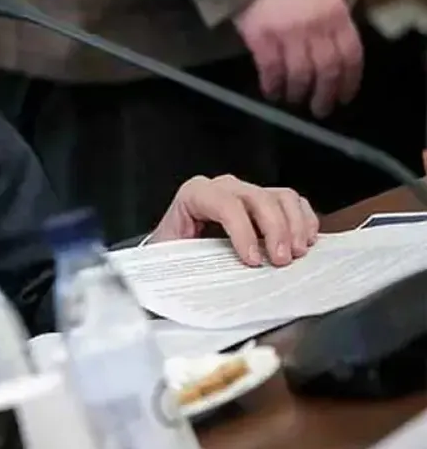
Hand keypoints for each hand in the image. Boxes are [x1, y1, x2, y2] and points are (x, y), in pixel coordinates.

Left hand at [150, 175, 318, 266]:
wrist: (174, 246)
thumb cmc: (173, 251)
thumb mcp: (172, 256)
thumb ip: (187, 264)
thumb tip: (202, 288)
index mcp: (196, 195)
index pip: (225, 204)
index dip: (243, 231)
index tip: (253, 260)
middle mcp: (223, 188)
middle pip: (259, 198)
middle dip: (275, 230)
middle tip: (281, 261)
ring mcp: (247, 192)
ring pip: (281, 197)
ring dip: (294, 225)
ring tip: (296, 253)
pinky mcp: (265, 201)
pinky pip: (293, 202)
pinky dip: (304, 221)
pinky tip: (305, 241)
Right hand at [233, 0, 362, 117]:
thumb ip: (331, 22)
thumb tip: (331, 56)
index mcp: (337, 14)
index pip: (351, 55)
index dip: (349, 81)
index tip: (344, 97)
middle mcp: (317, 26)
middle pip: (327, 69)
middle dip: (324, 94)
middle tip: (319, 109)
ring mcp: (288, 32)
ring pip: (299, 74)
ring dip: (297, 92)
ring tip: (292, 100)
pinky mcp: (261, 37)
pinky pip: (271, 69)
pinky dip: (272, 85)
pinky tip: (271, 91)